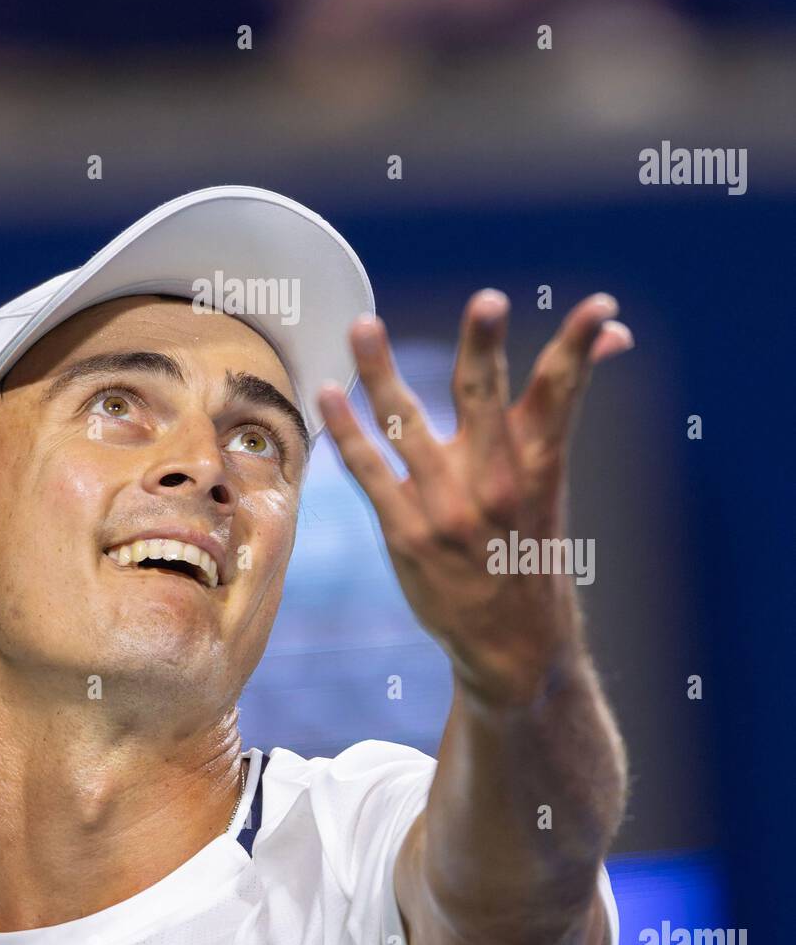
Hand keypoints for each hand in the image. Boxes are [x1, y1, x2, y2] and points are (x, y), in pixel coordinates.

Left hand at [318, 291, 633, 709]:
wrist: (513, 645)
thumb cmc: (530, 538)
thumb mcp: (553, 473)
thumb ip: (563, 397)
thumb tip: (614, 332)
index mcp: (539, 462)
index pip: (564, 392)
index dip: (581, 346)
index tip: (600, 305)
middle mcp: (497, 482)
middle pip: (486, 399)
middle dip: (487, 348)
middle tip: (489, 300)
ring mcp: (449, 509)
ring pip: (409, 425)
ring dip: (382, 373)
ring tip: (363, 325)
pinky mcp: (407, 534)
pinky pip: (370, 472)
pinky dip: (348, 431)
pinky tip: (330, 392)